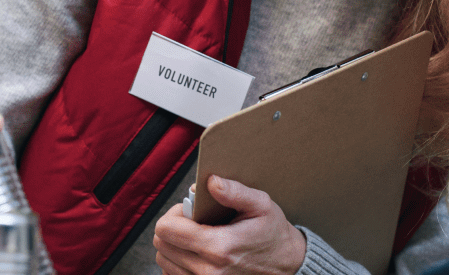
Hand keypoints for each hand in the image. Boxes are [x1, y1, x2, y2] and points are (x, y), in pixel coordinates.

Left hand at [154, 175, 305, 274]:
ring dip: (175, 245)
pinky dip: (179, 261)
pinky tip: (197, 253)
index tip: (191, 210)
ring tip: (198, 237)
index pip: (166, 229)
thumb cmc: (272, 233)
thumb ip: (234, 192)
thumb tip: (211, 182)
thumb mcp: (260, 205)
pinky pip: (172, 274)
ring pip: (164, 260)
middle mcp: (207, 271)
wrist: (287, 265)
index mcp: (218, 247)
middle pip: (161, 244)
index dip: (175, 213)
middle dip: (174, 227)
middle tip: (195, 222)